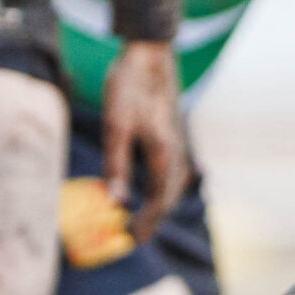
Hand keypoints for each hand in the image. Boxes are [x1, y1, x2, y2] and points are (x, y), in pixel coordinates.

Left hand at [100, 40, 189, 244]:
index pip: (158, 202)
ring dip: (160, 206)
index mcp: (163, 153)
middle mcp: (177, 151)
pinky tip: (154, 190)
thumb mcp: (115, 126)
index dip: (145, 224)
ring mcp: (179, 143)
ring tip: (142, 220)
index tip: (131, 241)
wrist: (150, 53)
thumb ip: (115, 165)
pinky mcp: (175, 135)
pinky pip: (174, 172)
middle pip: (169, 198)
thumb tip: (115, 203)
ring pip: (174, 186)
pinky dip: (163, 188)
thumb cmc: (128, 86)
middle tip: (134, 238)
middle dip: (153, 220)